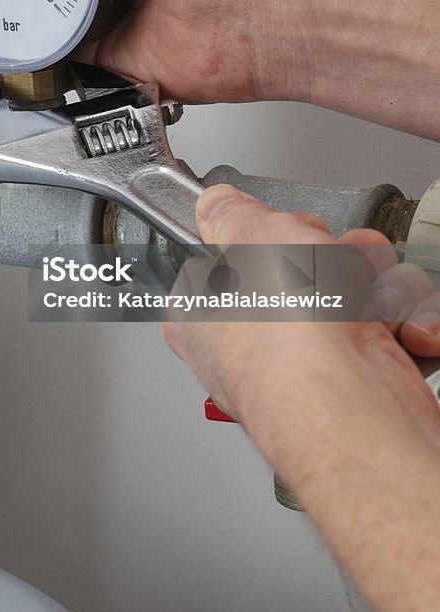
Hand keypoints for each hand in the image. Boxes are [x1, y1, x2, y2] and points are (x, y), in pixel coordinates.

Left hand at [163, 183, 439, 421]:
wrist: (352, 407)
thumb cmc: (285, 338)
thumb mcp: (249, 238)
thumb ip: (231, 212)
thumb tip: (215, 204)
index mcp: (207, 316)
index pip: (230, 260)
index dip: (263, 237)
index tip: (277, 231)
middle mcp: (255, 345)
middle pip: (304, 265)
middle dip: (334, 254)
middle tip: (328, 261)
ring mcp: (312, 362)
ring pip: (358, 289)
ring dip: (377, 285)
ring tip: (367, 300)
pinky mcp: (365, 376)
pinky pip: (393, 322)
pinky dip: (404, 319)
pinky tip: (395, 331)